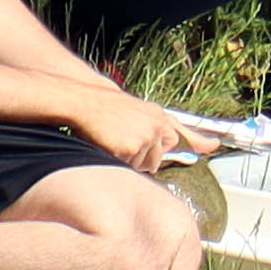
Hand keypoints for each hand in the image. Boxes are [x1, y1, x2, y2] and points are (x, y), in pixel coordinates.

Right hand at [69, 92, 190, 170]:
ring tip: (115, 142)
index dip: (161, 150)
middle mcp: (156, 127)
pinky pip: (128, 166)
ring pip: (142, 165)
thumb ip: (153, 125)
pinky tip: (109, 146)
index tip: (165, 154)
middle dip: (143, 159)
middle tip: (125, 147)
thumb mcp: (138, 109)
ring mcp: (145, 138)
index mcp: (159, 117)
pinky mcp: (132, 148)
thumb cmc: (107, 107)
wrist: (87, 103)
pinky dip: (118, 161)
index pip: (173, 141)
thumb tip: (183, 141)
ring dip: (130, 161)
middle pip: (157, 159)